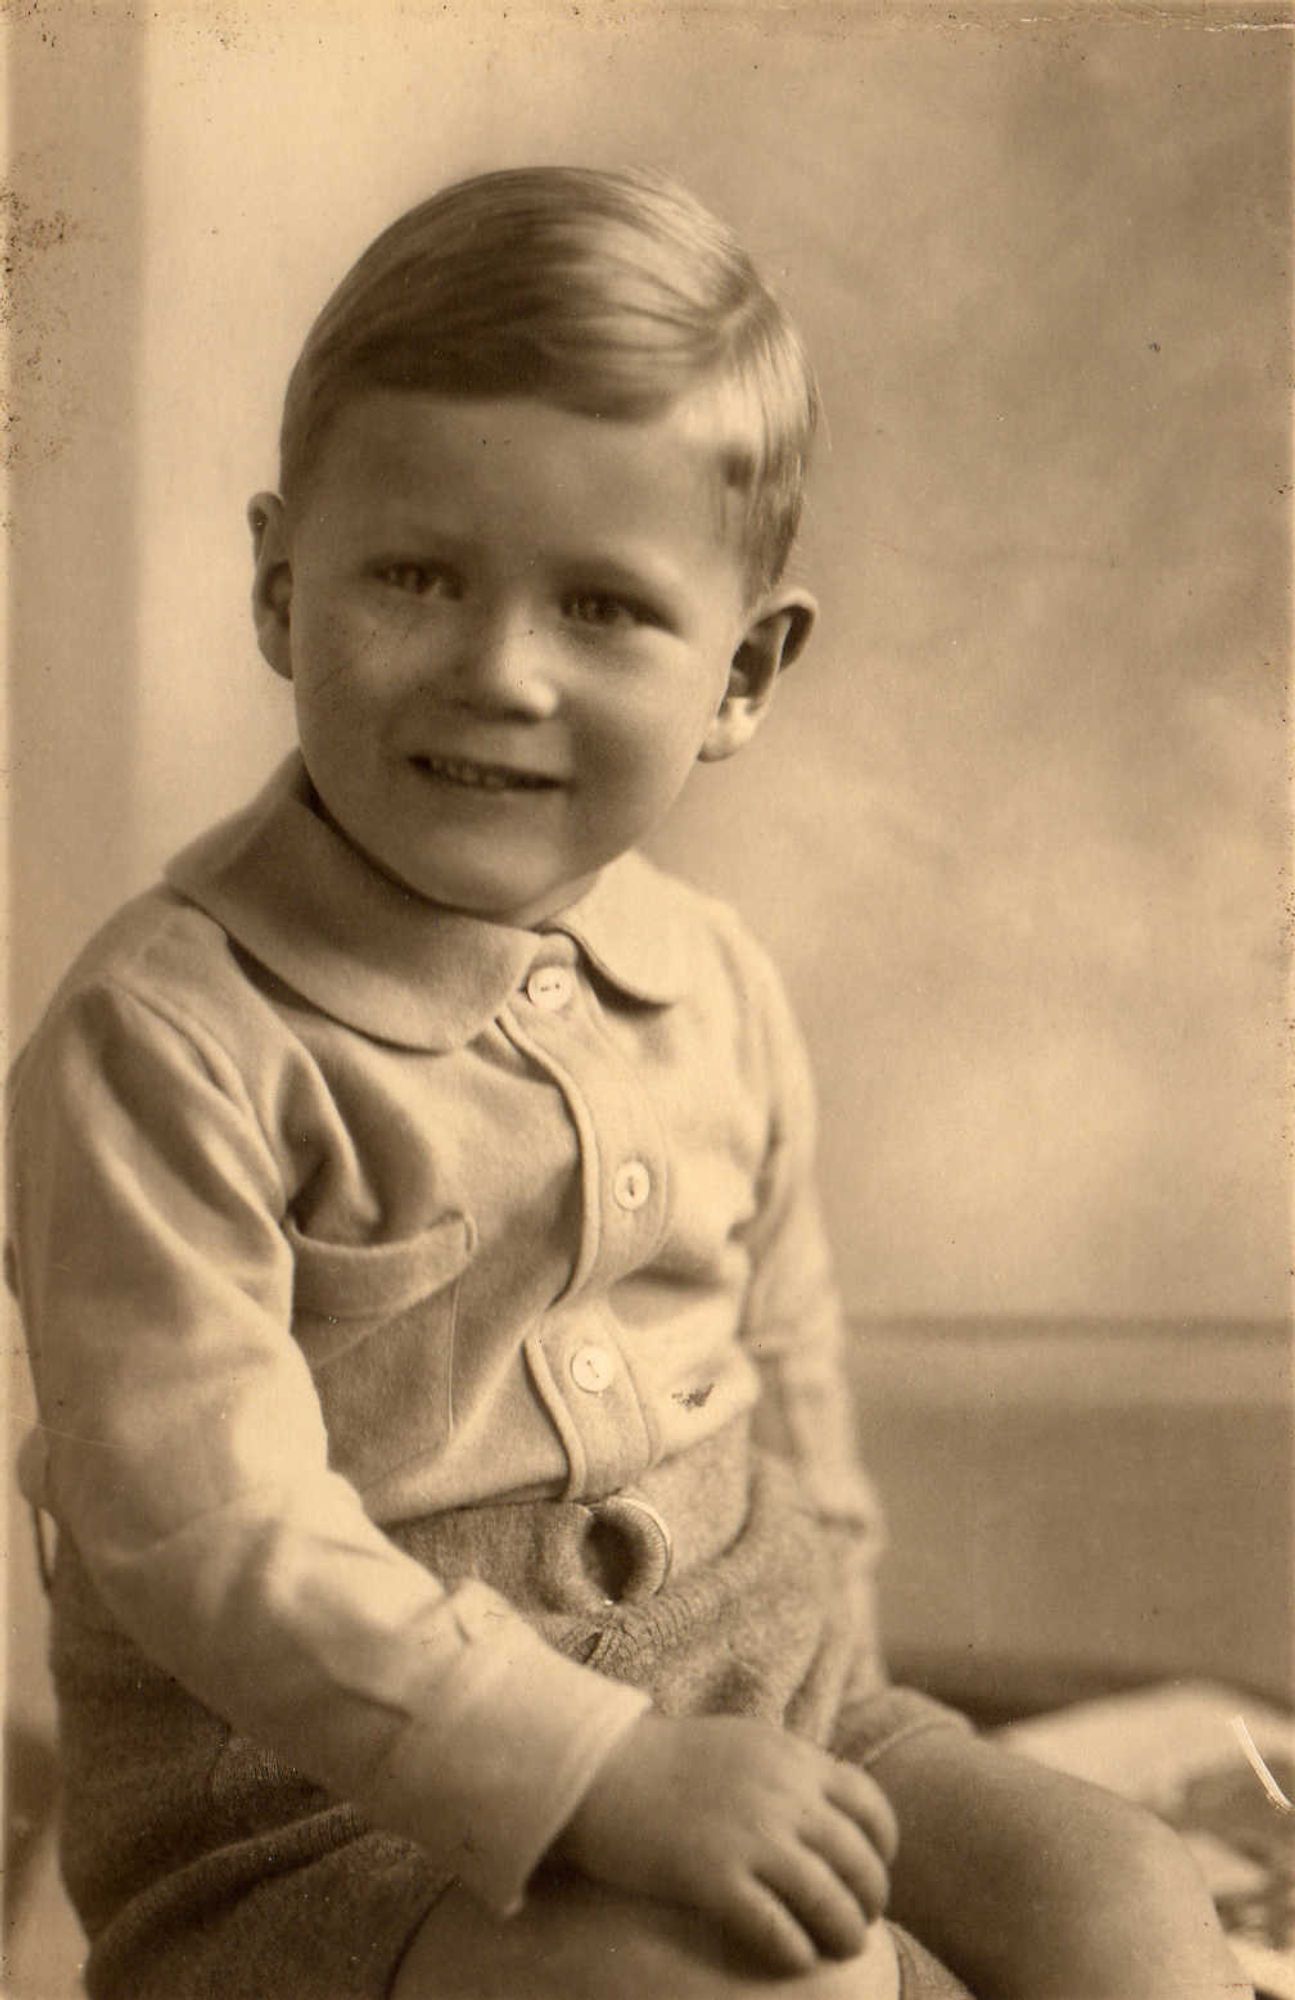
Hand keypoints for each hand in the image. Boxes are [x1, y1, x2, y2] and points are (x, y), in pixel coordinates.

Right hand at [554, 1713, 897, 1975]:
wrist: (598, 1769)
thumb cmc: (668, 1762)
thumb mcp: (744, 1743)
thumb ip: (790, 1773)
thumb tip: (831, 1814)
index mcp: (792, 1758)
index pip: (870, 1805)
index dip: (882, 1848)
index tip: (871, 1871)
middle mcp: (781, 1795)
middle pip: (859, 1860)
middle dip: (869, 1900)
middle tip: (858, 1921)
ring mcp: (749, 1836)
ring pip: (829, 1900)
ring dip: (845, 1933)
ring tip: (840, 1948)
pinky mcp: (713, 1876)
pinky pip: (778, 1929)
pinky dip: (796, 1951)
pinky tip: (794, 1958)